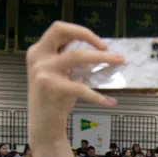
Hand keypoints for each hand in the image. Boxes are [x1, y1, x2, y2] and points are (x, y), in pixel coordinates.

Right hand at [26, 21, 121, 145]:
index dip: (81, 32)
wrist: (43, 127)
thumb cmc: (55, 100)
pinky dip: (99, 96)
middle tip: (108, 47)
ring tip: (119, 62)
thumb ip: (72, 62)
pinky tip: (111, 102)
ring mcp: (43, 71)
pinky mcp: (51, 88)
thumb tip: (102, 52)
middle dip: (87, 34)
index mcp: (39, 51)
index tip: (100, 43)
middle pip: (61, 31)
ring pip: (77, 56)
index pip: (59, 30)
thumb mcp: (61, 75)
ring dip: (102, 58)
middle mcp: (38, 57)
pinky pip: (81, 87)